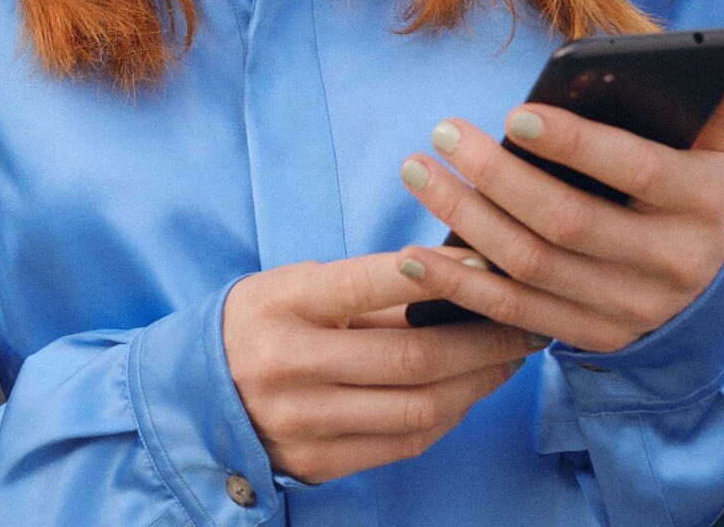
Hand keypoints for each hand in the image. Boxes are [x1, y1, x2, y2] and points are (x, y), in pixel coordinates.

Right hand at [221, 249, 543, 483]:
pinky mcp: (319, 462)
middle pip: (413, 356)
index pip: (370, 281)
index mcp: (285, 303)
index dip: (438, 271)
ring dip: (480, 382)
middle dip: (485, 338)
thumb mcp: (297, 285)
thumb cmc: (264, 322)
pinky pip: (405, 442)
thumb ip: (368, 289)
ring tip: (510, 356)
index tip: (490, 260)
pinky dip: (450, 415)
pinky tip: (472, 391)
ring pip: (419, 406)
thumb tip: (460, 276)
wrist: (196, 393)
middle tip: (526, 319)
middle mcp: (290, 364)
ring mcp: (305, 421)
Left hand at [394, 32, 723, 353]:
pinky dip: (464, 288)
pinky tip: (420, 254)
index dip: (574, 144)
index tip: (514, 114)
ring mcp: (626, 308)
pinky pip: (517, 315)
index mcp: (702, 203)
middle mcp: (666, 263)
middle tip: (444, 133)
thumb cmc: (700, 201)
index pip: (633, 170)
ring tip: (419, 172)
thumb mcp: (720, 151)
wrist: (713, 303)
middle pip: (567, 222)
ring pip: (533, 267)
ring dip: (465, 221)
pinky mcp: (590, 337)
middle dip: (497, 177)